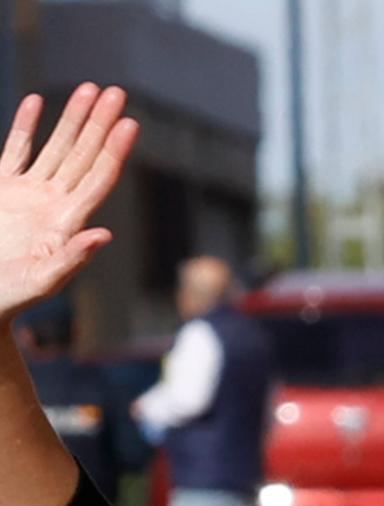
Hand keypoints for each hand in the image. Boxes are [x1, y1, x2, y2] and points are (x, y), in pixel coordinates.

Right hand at [0, 84, 138, 326]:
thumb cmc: (13, 298)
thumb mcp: (44, 280)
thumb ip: (73, 257)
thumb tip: (104, 235)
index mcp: (69, 222)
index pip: (99, 178)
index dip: (115, 150)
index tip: (131, 123)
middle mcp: (55, 204)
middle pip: (84, 154)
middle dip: (101, 123)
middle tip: (118, 91)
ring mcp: (29, 195)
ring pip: (56, 146)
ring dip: (73, 118)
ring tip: (90, 89)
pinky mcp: (3, 190)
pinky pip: (16, 151)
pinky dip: (27, 126)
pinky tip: (38, 102)